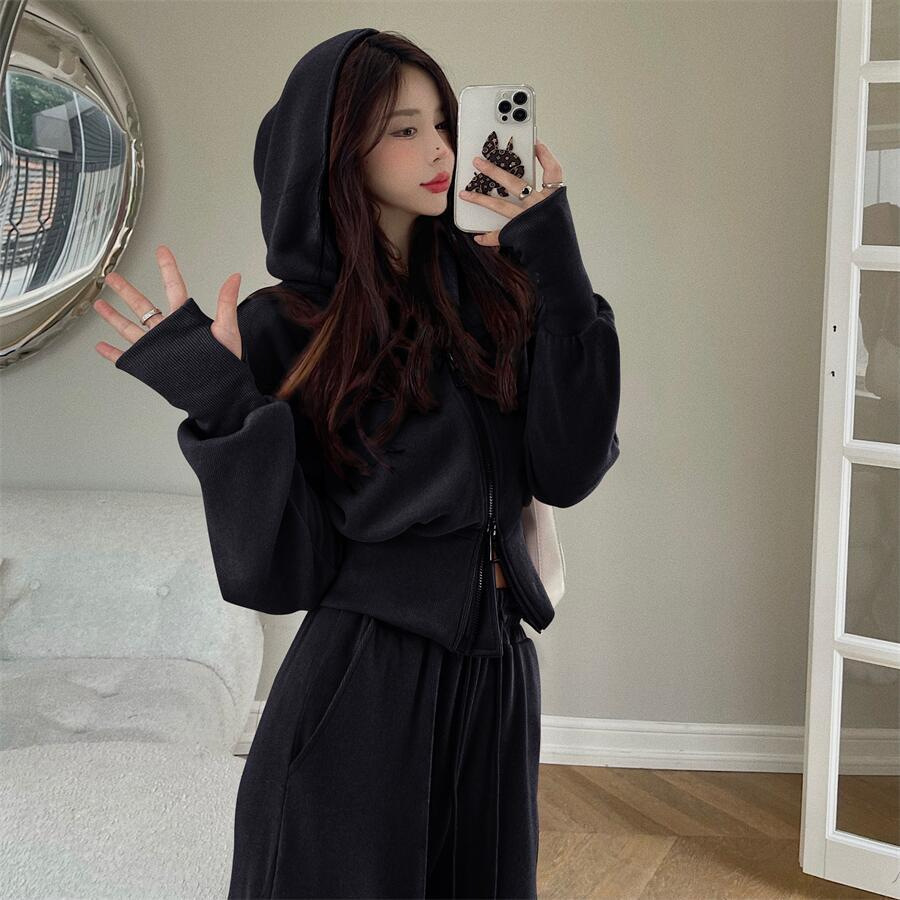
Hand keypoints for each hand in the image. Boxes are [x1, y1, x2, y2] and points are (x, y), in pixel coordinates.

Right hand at [93, 245, 243, 362]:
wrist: (219, 392)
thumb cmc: (227, 363)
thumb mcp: (227, 330)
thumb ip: (226, 303)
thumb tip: (235, 278)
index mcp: (185, 320)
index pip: (173, 288)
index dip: (167, 268)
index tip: (162, 250)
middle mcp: (168, 331)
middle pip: (143, 305)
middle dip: (126, 290)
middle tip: (112, 277)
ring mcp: (157, 347)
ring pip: (130, 328)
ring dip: (113, 316)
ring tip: (99, 304)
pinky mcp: (151, 365)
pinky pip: (127, 357)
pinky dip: (112, 353)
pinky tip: (101, 346)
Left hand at [457, 139, 563, 246]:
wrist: (560, 260)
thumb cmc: (559, 236)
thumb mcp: (558, 213)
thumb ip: (545, 198)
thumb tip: (526, 187)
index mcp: (553, 199)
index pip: (553, 172)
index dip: (546, 157)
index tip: (536, 143)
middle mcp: (539, 206)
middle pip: (515, 183)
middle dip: (494, 171)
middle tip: (478, 162)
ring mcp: (527, 220)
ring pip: (500, 206)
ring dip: (480, 199)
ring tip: (464, 194)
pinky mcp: (518, 235)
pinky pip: (499, 235)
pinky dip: (488, 236)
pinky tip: (477, 237)